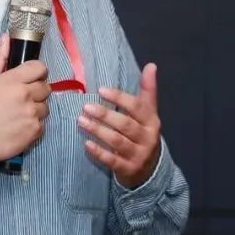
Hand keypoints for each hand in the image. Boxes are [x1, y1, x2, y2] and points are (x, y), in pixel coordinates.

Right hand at [0, 34, 50, 160]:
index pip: (40, 68)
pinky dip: (34, 124)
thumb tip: (6, 38)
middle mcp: (26, 96)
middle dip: (37, 90)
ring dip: (37, 108)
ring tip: (21, 113)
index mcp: (14, 81)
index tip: (30, 77)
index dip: (36, 72)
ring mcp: (32, 115)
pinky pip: (43, 124)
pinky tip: (20, 125)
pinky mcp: (34, 132)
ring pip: (46, 107)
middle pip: (46, 87)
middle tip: (23, 97)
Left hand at [78, 63, 161, 188]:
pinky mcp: (128, 169)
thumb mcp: (148, 113)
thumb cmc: (144, 134)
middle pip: (126, 125)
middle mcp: (147, 138)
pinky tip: (86, 144)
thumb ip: (148, 90)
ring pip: (117, 141)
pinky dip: (99, 152)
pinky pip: (112, 160)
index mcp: (152, 121)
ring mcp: (138, 155)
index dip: (120, 98)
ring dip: (98, 131)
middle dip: (105, 115)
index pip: (137, 107)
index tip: (101, 90)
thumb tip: (151, 65)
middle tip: (86, 106)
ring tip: (81, 121)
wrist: (150, 170)